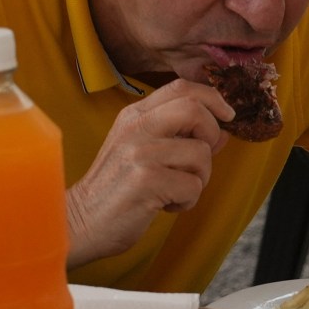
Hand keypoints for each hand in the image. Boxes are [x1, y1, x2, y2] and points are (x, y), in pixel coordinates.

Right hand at [65, 80, 229, 265]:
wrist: (81, 221)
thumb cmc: (115, 189)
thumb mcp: (142, 152)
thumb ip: (180, 137)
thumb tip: (223, 131)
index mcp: (134, 115)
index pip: (182, 87)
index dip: (213, 97)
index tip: (227, 116)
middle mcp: (136, 127)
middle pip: (195, 109)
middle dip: (211, 135)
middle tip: (200, 159)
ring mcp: (140, 152)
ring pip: (201, 154)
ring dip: (199, 179)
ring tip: (174, 190)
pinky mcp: (146, 180)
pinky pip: (193, 186)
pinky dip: (187, 201)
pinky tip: (165, 205)